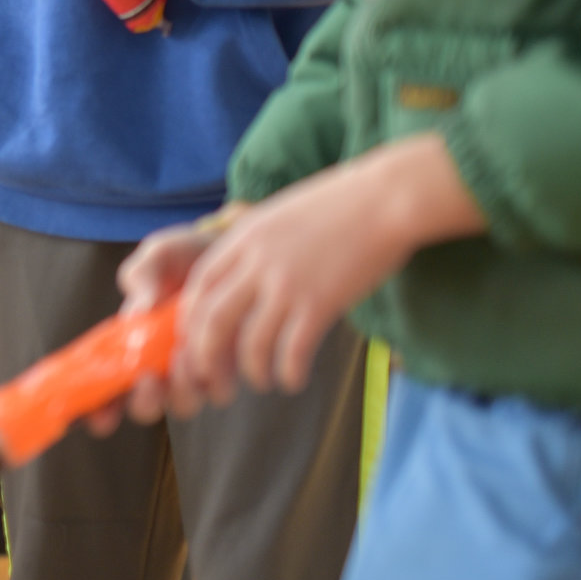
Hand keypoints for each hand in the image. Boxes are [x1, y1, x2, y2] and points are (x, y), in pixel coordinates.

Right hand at [82, 217, 227, 434]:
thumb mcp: (157, 256)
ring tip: (180, 354)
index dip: (99, 410)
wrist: (230, 247)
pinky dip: (211, 376)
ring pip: (183, 405)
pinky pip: (218, 390)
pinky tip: (208, 344)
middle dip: (144, 401)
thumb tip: (138, 312)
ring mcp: (194, 370)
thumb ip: (142, 278)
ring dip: (180, 389)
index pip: (107, 390)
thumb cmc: (185, 255)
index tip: (96, 415)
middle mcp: (160, 366)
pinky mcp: (228, 366)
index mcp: (130, 347)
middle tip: (147, 378)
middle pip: (145, 408)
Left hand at [174, 135, 484, 404]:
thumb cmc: (342, 204)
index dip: (193, 319)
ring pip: (250, 344)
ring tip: (264, 381)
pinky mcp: (320, 304)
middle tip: (218, 378)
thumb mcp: (283, 213)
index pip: (199, 284)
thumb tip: (245, 275)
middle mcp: (257, 261)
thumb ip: (258, 243)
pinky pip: (291, 352)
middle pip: (212, 319)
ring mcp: (287, 283)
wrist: (387, 198)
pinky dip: (288, 373)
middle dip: (207, 356)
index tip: (200, 339)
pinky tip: (294, 379)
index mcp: (244, 236)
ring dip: (253, 371)